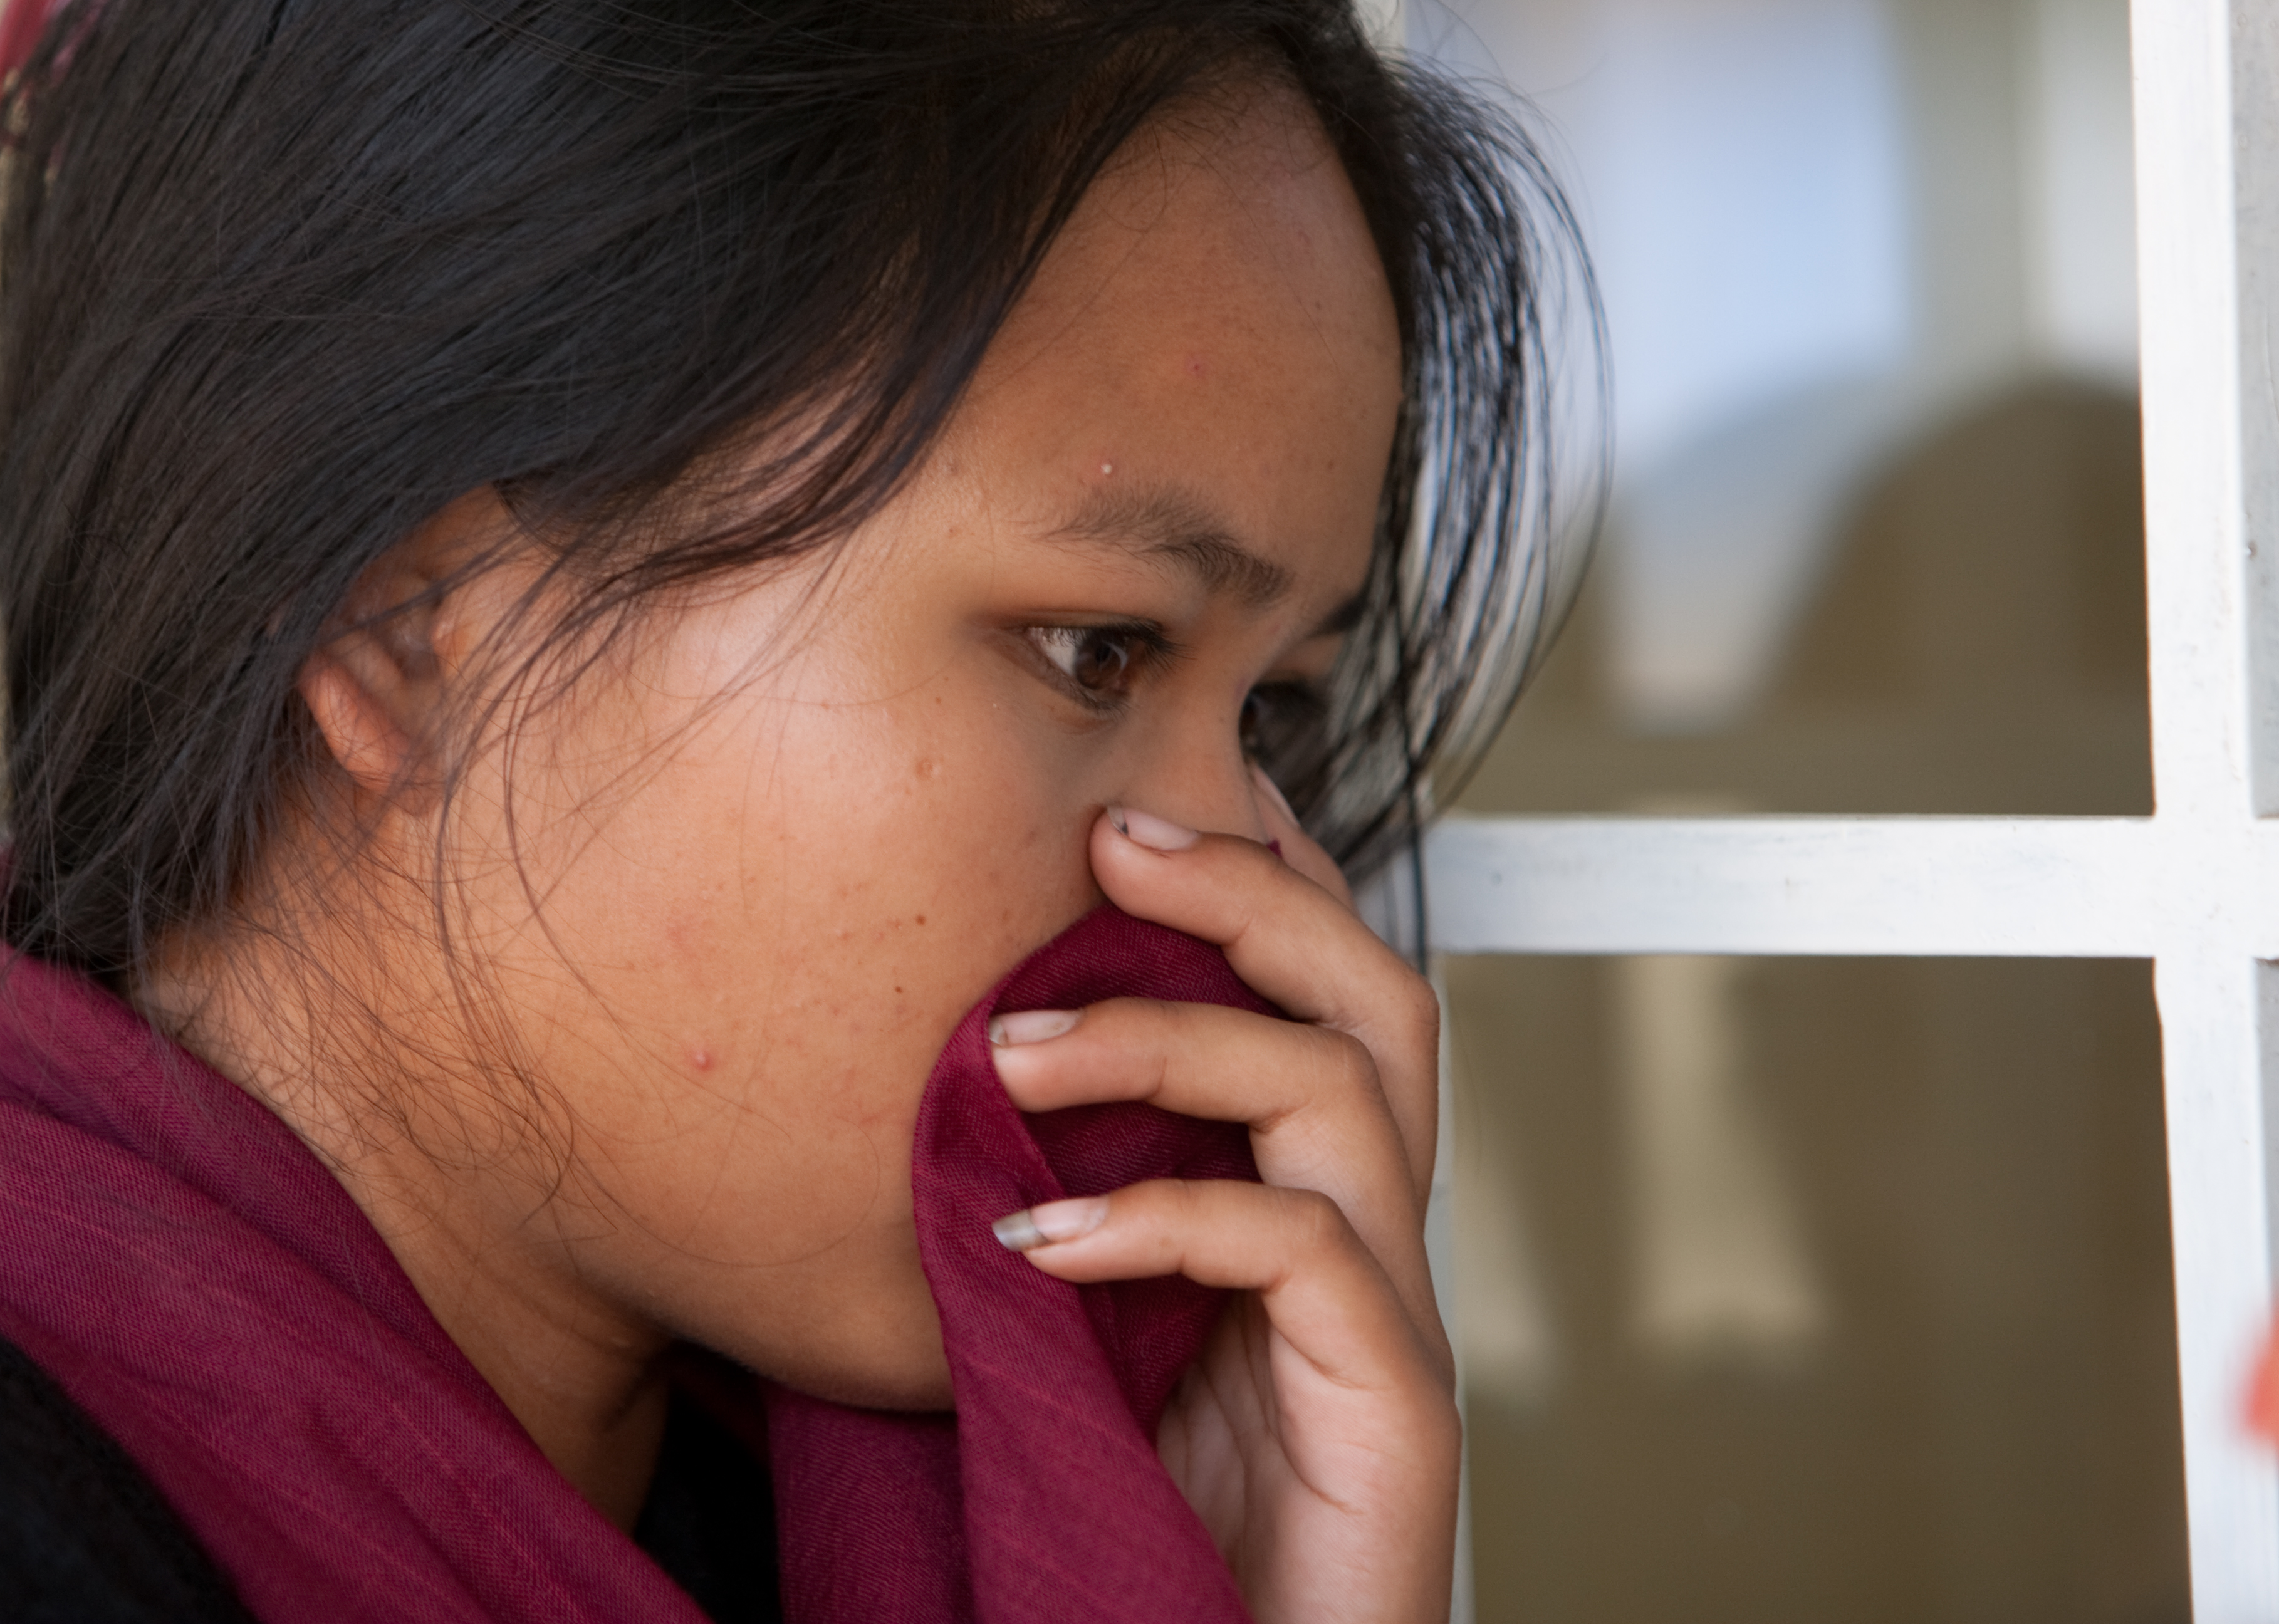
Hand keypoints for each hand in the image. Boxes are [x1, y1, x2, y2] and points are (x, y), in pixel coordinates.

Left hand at [988, 772, 1458, 1623]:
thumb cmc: (1139, 1517)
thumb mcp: (1084, 1326)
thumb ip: (1063, 1205)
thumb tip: (943, 1075)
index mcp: (1302, 1201)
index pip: (1314, 990)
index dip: (1252, 873)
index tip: (1128, 807)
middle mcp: (1370, 1235)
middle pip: (1369, 994)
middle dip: (1249, 890)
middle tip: (1108, 838)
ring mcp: (1392, 1318)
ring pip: (1344, 1089)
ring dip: (1171, 1038)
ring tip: (1011, 1057)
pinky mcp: (1398, 1408)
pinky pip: (1304, 1251)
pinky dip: (1167, 1216)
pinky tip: (1042, 1241)